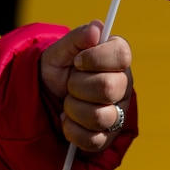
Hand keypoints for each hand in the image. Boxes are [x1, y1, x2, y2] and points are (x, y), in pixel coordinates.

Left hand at [40, 19, 132, 152]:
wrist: (45, 97)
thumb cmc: (58, 70)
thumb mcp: (60, 51)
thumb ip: (77, 38)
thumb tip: (96, 28)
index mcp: (118, 58)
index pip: (121, 55)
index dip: (94, 59)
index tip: (77, 61)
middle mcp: (124, 84)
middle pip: (108, 88)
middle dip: (77, 86)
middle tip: (70, 83)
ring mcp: (119, 112)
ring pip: (100, 116)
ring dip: (73, 109)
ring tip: (68, 102)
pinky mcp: (108, 137)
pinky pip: (93, 140)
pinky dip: (72, 131)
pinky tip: (67, 120)